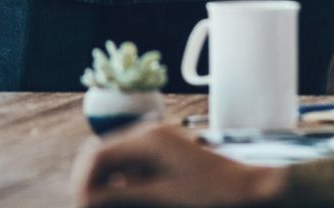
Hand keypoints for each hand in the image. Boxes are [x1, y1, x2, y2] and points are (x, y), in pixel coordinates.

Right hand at [73, 124, 285, 207]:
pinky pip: (134, 164)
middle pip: (104, 153)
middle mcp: (150, 133)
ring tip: (104, 205)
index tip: (81, 206)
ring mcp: (159, 141)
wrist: (252, 189)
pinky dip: (124, 182)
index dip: (83, 182)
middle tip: (86, 207)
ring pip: (117, 159)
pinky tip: (127, 198)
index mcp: (147, 139)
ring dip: (106, 183)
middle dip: (91, 181)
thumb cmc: (212, 195)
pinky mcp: (168, 152)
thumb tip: (87, 199)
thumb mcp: (161, 198)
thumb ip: (121, 197)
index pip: (98, 154)